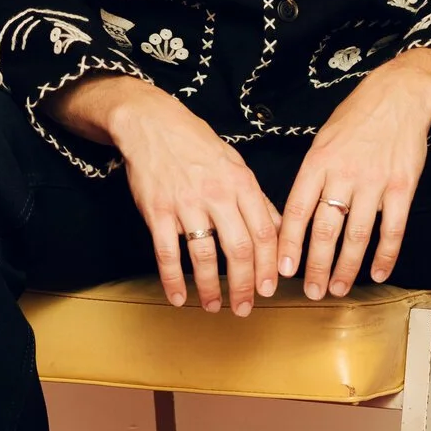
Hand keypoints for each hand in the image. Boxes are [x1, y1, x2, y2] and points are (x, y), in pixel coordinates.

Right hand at [50, 75, 279, 314]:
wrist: (151, 123)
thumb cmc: (195, 144)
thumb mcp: (235, 164)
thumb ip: (256, 198)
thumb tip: (279, 228)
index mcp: (241, 184)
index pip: (264, 232)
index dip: (269, 266)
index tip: (270, 289)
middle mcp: (217, 195)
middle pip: (238, 249)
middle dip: (244, 284)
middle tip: (244, 307)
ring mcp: (186, 204)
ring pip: (204, 255)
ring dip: (211, 287)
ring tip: (214, 306)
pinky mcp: (157, 211)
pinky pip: (167, 253)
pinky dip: (172, 279)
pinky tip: (177, 297)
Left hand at [277, 48, 430, 298]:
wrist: (399, 94)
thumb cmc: (356, 117)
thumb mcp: (323, 139)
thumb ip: (312, 175)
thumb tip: (298, 214)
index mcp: (318, 162)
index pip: (298, 210)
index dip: (289, 243)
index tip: (283, 270)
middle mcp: (344, 174)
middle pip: (325, 229)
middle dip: (316, 266)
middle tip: (311, 291)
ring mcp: (375, 182)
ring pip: (357, 235)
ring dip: (347, 267)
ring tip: (339, 289)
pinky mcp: (402, 186)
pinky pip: (392, 228)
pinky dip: (385, 255)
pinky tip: (378, 273)